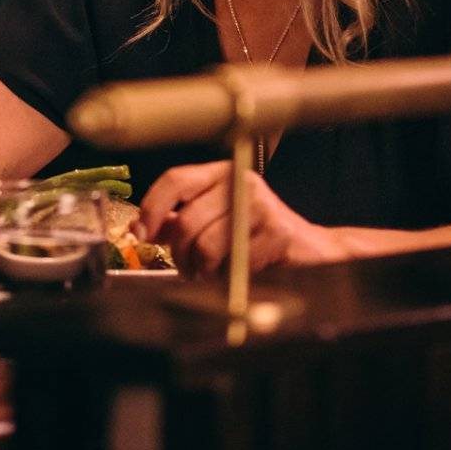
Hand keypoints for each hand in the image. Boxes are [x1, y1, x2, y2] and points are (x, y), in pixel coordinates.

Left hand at [139, 161, 345, 277]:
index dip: (152, 208)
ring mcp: (260, 204)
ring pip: (206, 244)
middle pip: (186, 220)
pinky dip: (228, 276)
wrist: (310, 248)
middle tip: (186, 270)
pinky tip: (236, 275)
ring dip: (202, 269)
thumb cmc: (256, 235)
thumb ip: (181, 220)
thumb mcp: (215, 220)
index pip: (175, 180)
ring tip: (210, 274)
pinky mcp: (276, 231)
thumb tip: (142, 226)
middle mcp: (240, 182)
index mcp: (221, 173)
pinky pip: (233, 262)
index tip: (140, 234)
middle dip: (179, 254)